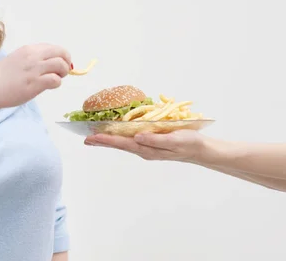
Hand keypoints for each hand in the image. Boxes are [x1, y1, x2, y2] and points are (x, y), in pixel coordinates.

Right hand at [0, 43, 71, 108]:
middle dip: (66, 62)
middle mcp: (32, 56)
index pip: (53, 47)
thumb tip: (52, 62)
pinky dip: (57, 83)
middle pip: (61, 53)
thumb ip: (33, 59)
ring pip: (61, 65)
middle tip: (62, 72)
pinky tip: (50, 86)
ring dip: (63, 73)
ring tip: (57, 79)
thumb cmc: (1, 78)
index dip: (61, 56)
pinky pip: (55, 80)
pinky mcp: (34, 83)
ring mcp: (34, 69)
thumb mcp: (17, 59)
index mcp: (28, 49)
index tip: (59, 64)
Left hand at [84, 129, 206, 162]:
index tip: (92, 137)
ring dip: (109, 140)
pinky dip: (120, 138)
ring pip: (123, 144)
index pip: (122, 143)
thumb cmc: (188, 143)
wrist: (200, 150)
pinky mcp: (150, 144)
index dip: (106, 139)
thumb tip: (137, 137)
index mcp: (147, 149)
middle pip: (119, 145)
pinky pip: (131, 141)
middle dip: (102, 141)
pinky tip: (116, 135)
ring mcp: (146, 148)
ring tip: (95, 136)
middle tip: (85, 139)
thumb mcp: (174, 140)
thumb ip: (155, 140)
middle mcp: (144, 150)